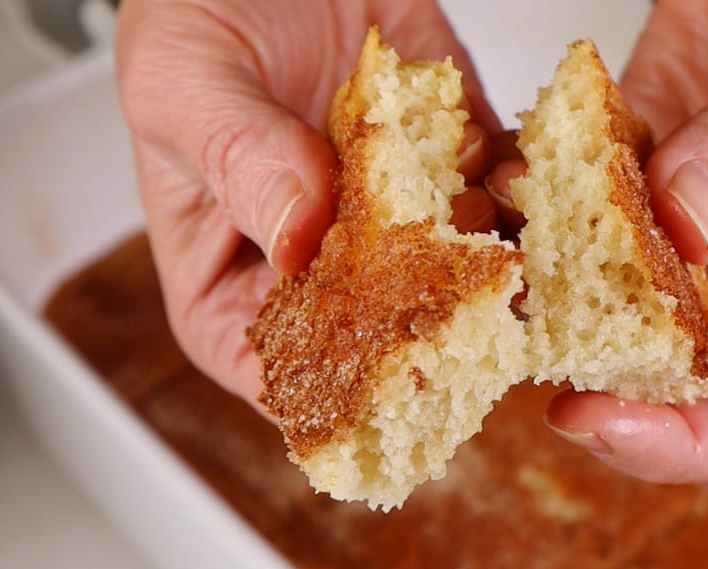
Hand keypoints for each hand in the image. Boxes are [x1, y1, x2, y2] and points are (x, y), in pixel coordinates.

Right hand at [115, 0, 499, 403]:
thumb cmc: (199, 12)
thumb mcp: (185, 84)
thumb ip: (236, 157)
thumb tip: (296, 234)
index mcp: (235, 273)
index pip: (275, 366)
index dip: (331, 392)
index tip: (384, 387)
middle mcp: (325, 256)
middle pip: (383, 334)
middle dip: (434, 331)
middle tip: (476, 322)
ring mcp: (397, 212)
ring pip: (456, 270)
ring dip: (493, 261)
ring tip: (510, 246)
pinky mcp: (453, 157)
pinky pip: (499, 190)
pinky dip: (520, 187)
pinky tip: (523, 174)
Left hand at [544, 0, 707, 489]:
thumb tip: (680, 227)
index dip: (678, 445)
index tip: (598, 415)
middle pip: (666, 395)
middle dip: (592, 378)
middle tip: (526, 341)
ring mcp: (693, 257)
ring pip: (606, 320)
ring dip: (549, 301)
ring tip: (507, 263)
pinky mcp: (637, 197)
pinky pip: (575, 232)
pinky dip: (537, 221)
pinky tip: (513, 184)